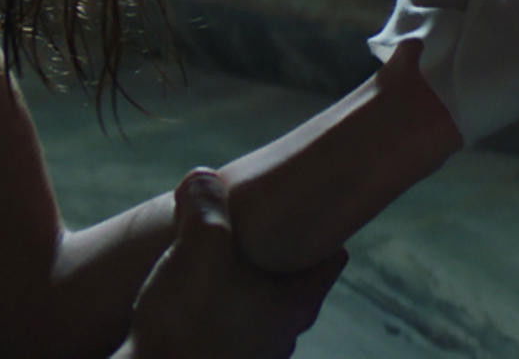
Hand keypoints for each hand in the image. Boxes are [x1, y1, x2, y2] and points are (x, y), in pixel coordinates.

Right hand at [120, 170, 345, 358]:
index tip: (296, 207)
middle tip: (245, 227)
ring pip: (258, 308)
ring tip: (210, 261)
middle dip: (272, 253)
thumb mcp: (198, 245)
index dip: (319, 227)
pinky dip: (216, 312)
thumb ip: (206, 204)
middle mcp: (284, 337)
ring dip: (239, 284)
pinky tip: (186, 300)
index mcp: (296, 304)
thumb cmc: (184, 322)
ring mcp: (254, 358)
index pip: (333, 256)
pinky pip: (228, 330)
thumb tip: (203, 177)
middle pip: (294, 281)